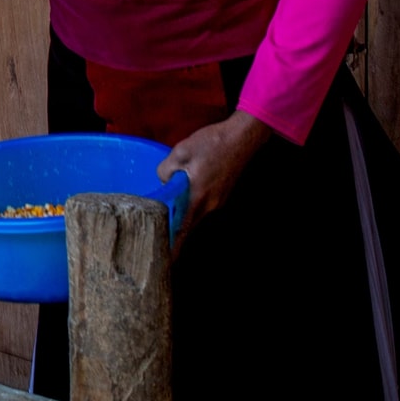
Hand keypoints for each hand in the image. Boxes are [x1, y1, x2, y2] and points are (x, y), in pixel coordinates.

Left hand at [157, 109, 272, 238]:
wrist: (242, 137)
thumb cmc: (212, 143)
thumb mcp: (180, 152)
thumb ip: (166, 170)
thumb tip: (163, 182)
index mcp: (198, 197)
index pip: (183, 230)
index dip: (173, 247)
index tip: (165, 263)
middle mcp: (210, 205)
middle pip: (188, 226)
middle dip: (175, 236)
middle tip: (157, 242)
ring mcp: (218, 201)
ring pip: (196, 215)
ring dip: (183, 219)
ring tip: (166, 220)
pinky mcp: (222, 194)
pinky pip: (203, 206)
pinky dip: (192, 207)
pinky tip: (183, 198)